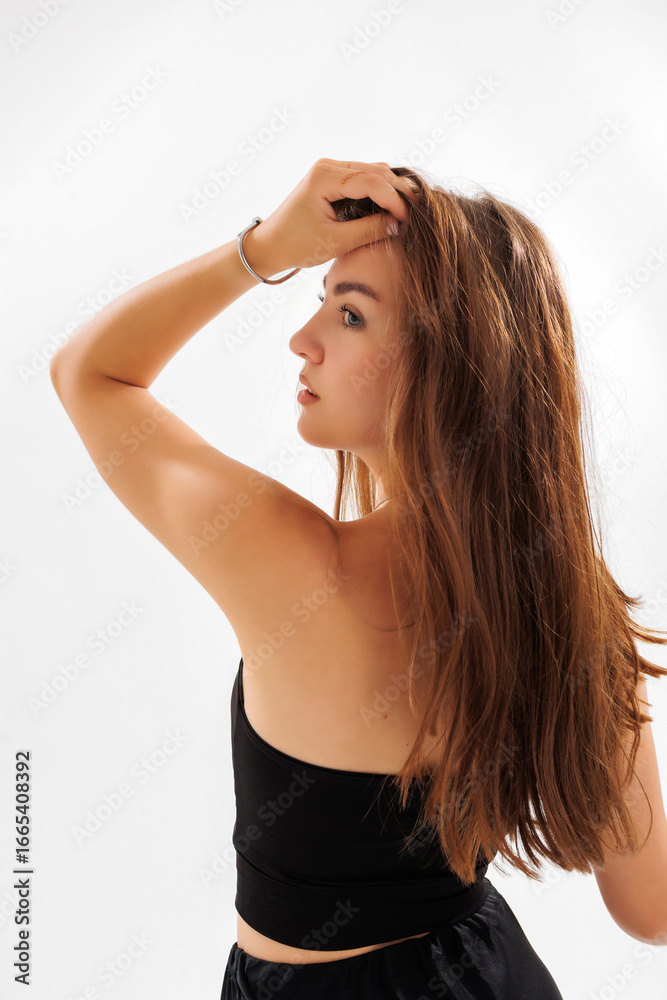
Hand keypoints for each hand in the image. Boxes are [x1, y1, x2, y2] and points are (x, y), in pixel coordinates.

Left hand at [242, 158, 417, 277]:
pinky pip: (364, 178)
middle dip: (398, 191)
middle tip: (416, 212)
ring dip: (391, 189)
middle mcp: (328, 166)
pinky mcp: (333, 178)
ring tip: (406, 211)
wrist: (271, 245)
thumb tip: (399, 224)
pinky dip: (379, 191)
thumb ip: (368, 230)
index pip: (371, 181)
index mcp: (324, 177)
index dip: (394, 199)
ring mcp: (330, 170)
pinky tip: (391, 207)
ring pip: (373, 172)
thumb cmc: (297, 245)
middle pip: (376, 170)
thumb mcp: (335, 242)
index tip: (407, 220)